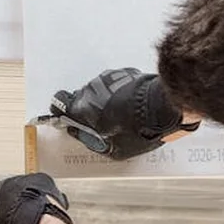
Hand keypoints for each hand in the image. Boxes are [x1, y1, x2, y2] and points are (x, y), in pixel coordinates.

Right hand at [50, 68, 199, 159]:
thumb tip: (81, 135)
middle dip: (90, 109)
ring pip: (100, 90)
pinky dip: (121, 93)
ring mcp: (109, 78)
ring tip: (123, 115)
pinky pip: (116, 84)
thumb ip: (93, 142)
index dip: (62, 111)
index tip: (67, 117)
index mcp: (84, 108)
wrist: (164, 108)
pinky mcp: (125, 73)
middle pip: (82, 98)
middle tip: (104, 123)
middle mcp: (92, 89)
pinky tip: (133, 105)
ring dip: (106, 100)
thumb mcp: (114, 149)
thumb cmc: (139, 130)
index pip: (59, 102)